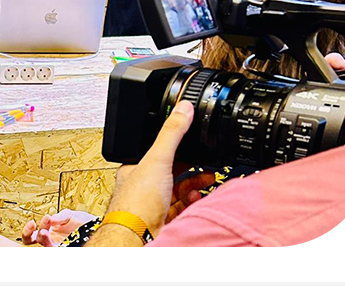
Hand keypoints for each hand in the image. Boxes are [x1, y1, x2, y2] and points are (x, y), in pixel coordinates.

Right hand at [21, 209, 95, 247]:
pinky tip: (53, 238)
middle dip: (28, 233)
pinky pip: (54, 249)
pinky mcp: (65, 249)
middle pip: (31, 242)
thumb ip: (59, 216)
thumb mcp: (69, 215)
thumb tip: (49, 218)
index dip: (28, 230)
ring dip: (42, 237)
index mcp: (49, 230)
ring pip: (43, 246)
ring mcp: (57, 245)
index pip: (32, 234)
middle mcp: (51, 239)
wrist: (97, 228)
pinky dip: (51, 244)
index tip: (32, 223)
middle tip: (34, 225)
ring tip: (46, 230)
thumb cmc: (84, 223)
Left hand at [103, 100, 196, 237]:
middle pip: (172, 172)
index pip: (159, 153)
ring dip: (195, 184)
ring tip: (208, 179)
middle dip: (192, 168)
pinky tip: (197, 197)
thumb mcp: (157, 158)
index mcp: (136, 168)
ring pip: (179, 191)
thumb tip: (184, 108)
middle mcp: (144, 186)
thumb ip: (172, 133)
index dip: (178, 149)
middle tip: (207, 164)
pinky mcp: (164, 221)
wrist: (138, 237)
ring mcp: (154, 205)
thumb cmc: (136, 201)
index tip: (195, 144)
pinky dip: (192, 202)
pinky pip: (183, 208)